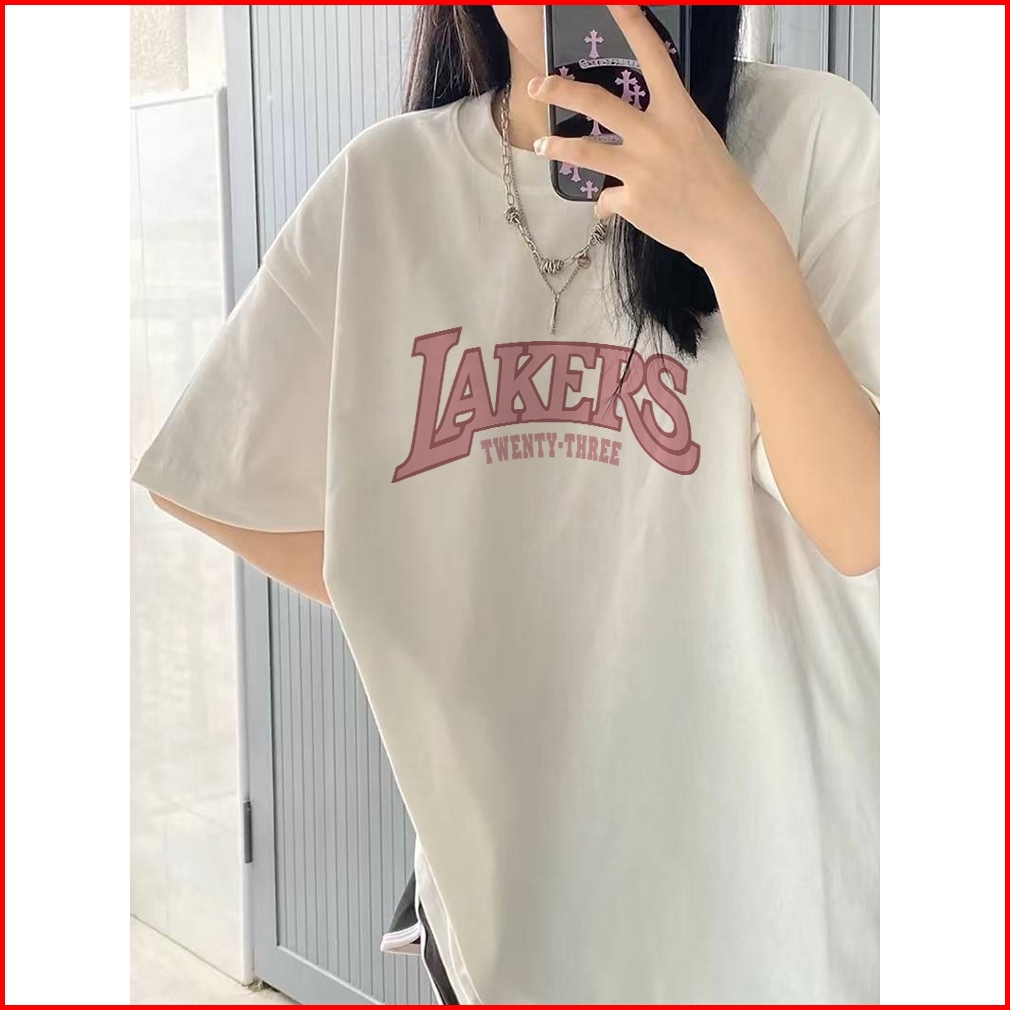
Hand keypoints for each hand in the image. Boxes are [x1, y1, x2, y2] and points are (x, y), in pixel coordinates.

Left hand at [527, 5, 777, 271]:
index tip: (614, 1)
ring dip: (558, 148)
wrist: (728, 228)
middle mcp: (655, 134)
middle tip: (537, 85)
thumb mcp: (698, 138)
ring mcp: (641, 168)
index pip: (653, 57)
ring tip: (542, 146)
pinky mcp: (632, 201)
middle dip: (561, 90)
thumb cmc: (718, 182)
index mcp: (678, 110)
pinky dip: (609, 205)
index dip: (633, 25)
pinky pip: (606, 200)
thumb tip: (635, 137)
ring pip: (584, 152)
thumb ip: (665, 128)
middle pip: (597, 103)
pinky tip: (621, 209)